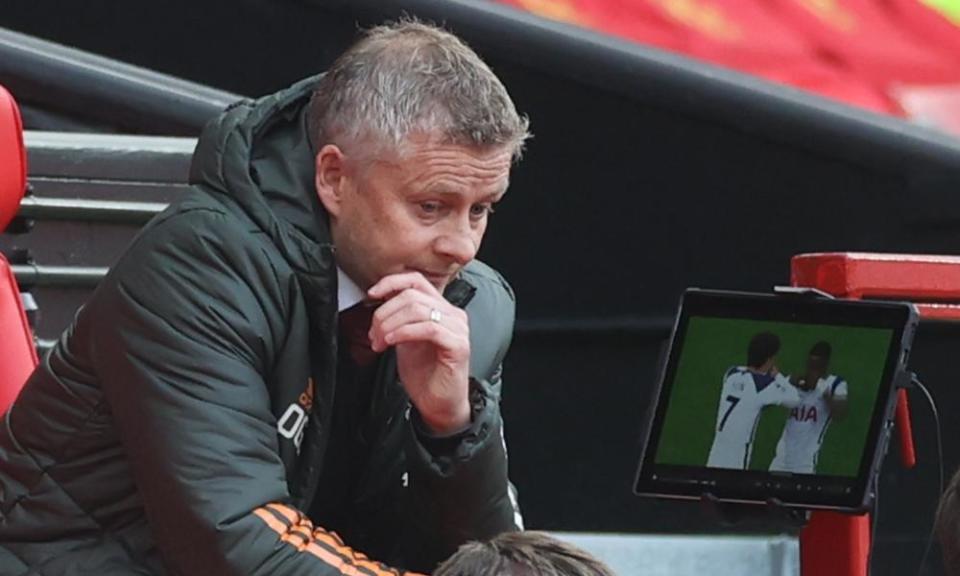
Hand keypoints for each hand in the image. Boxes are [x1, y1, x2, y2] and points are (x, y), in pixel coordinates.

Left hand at [367, 272, 470, 434]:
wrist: (439, 404)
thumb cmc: (424, 374)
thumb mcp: (405, 338)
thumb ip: (398, 318)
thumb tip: (377, 301)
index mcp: (441, 308)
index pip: (416, 281)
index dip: (391, 283)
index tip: (372, 294)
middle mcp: (453, 314)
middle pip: (412, 295)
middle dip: (384, 313)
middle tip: (373, 334)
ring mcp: (458, 329)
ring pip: (418, 309)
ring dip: (390, 324)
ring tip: (380, 342)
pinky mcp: (459, 345)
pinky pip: (429, 328)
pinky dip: (404, 332)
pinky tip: (392, 342)